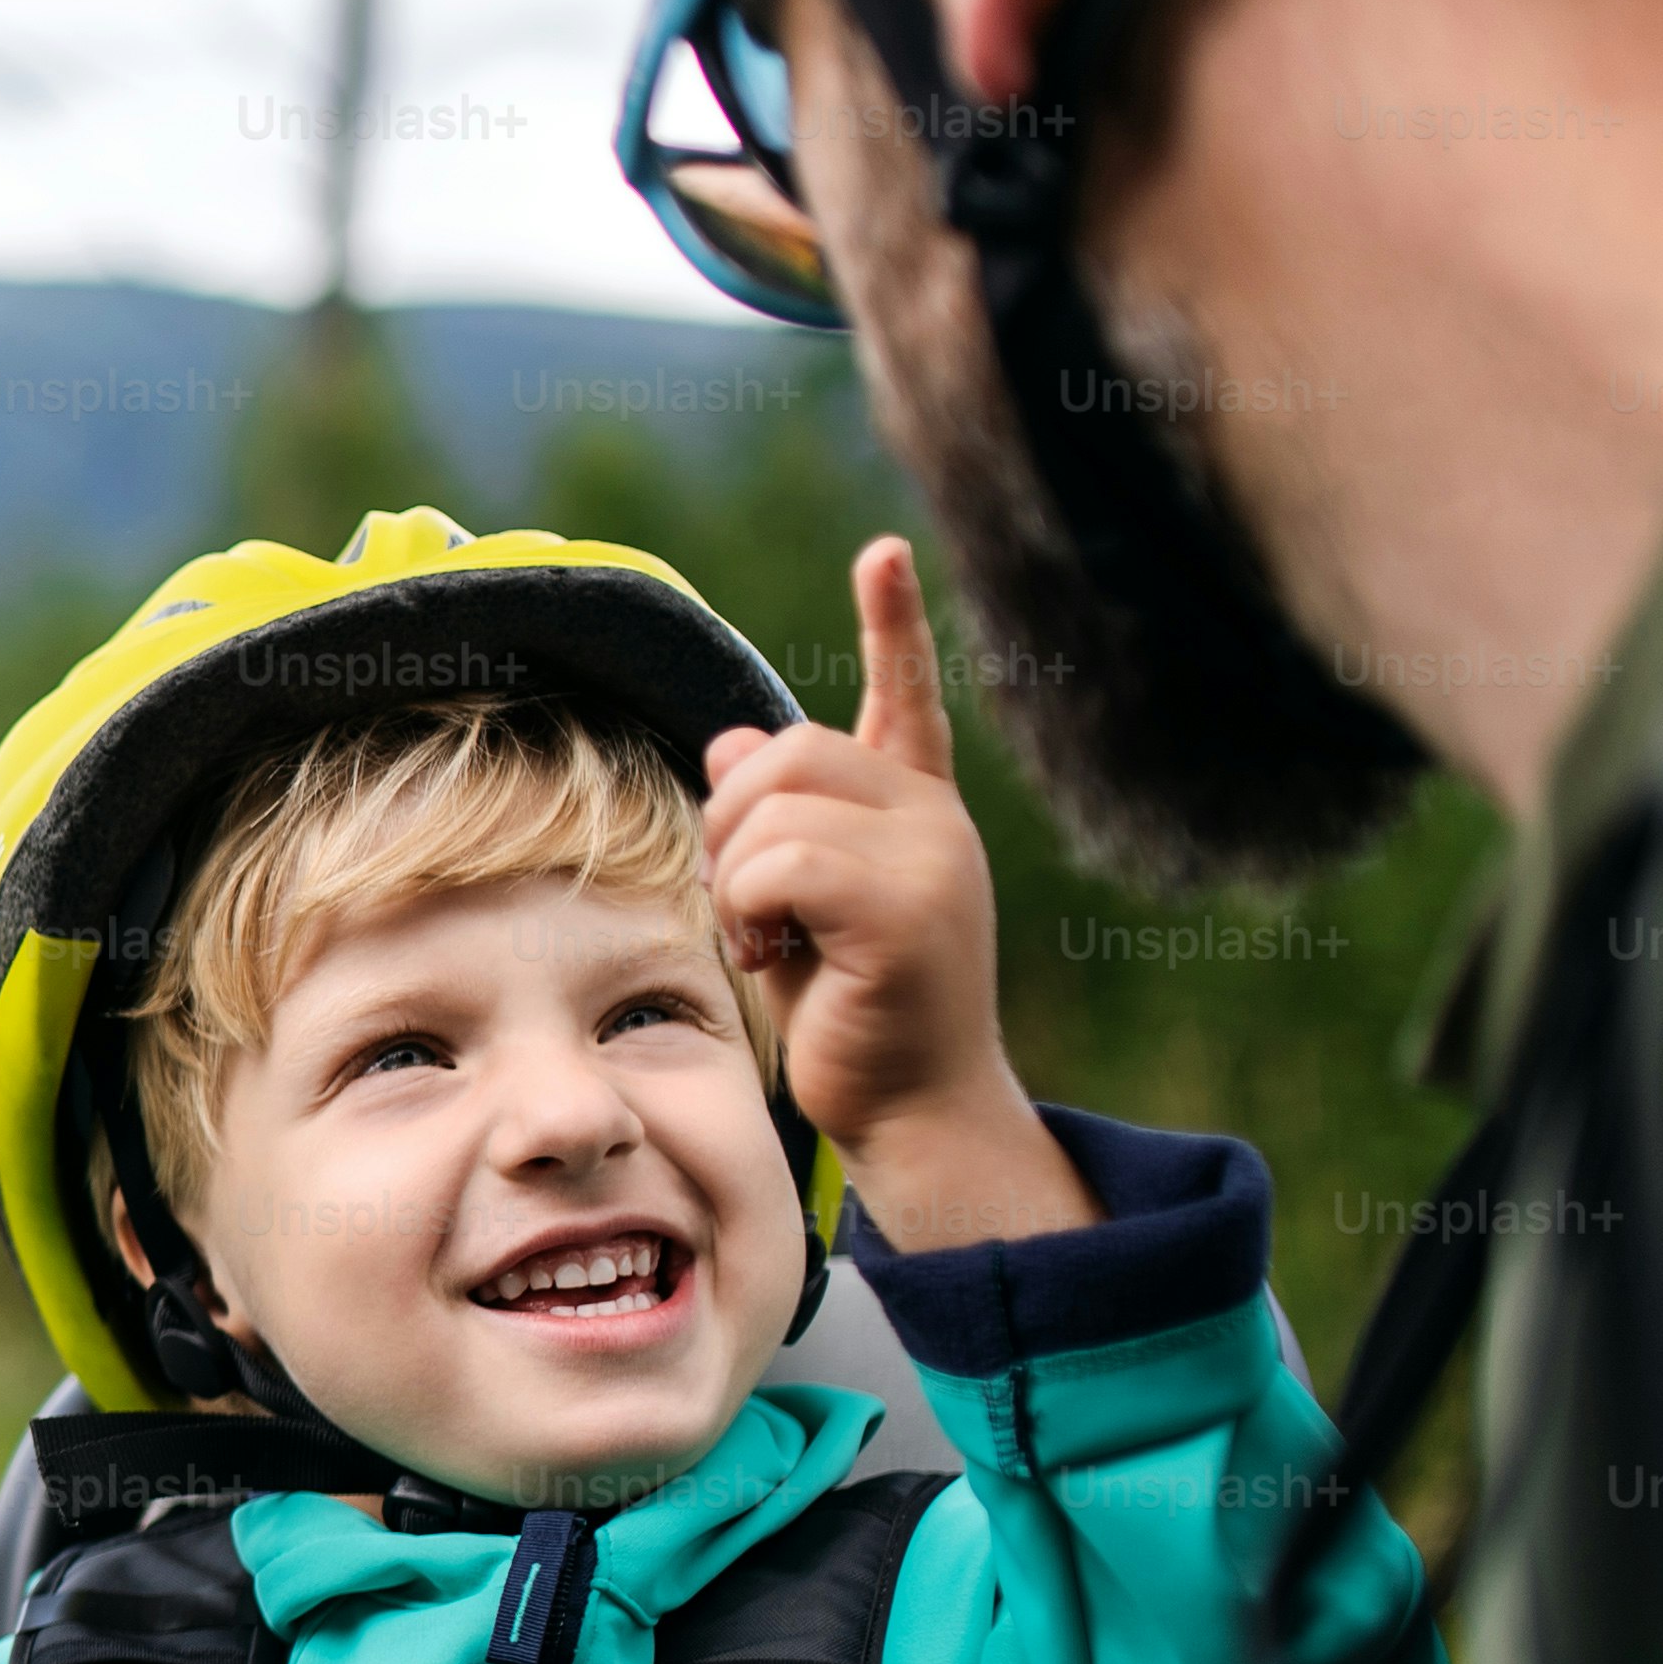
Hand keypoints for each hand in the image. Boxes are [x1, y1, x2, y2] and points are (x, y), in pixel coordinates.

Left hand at [695, 535, 1087, 1253]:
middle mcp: (932, 820)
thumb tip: (733, 743)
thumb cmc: (852, 1017)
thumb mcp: (797, 910)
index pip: (903, 699)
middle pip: (785, 753)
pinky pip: (777, 863)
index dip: (890, 625)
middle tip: (745, 906)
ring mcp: (930, 856)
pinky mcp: (907, 905)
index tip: (882, 552)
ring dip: (736, 883)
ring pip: (769, 811)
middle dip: (730, 826)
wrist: (912, 1111)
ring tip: (770, 944)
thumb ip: (775, 828)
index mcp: (912, 813)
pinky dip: (749, 911)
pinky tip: (776, 959)